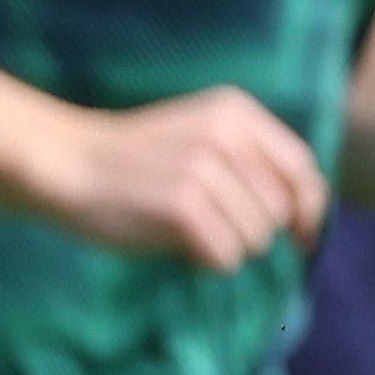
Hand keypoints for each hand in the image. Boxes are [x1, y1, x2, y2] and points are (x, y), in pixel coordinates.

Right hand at [49, 84, 330, 268]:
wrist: (65, 162)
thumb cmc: (134, 161)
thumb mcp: (200, 137)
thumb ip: (250, 161)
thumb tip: (305, 218)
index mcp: (236, 112)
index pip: (302, 167)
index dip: (310, 209)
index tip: (303, 237)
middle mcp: (226, 135)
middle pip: (280, 210)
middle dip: (254, 232)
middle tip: (211, 229)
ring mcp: (204, 169)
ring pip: (256, 238)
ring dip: (227, 248)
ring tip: (188, 232)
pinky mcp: (182, 205)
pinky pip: (226, 257)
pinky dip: (206, 262)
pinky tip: (176, 244)